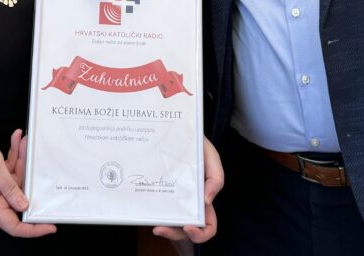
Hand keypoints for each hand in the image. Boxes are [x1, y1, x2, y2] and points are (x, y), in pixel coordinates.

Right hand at [0, 128, 55, 237]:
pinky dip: (12, 158)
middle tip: (32, 157)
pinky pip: (7, 172)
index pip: (14, 226)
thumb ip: (11, 189)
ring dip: (20, 161)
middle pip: (18, 198)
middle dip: (28, 178)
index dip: (32, 229)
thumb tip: (24, 206)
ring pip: (14, 181)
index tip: (50, 226)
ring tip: (23, 142)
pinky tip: (16, 142)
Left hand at [152, 137, 224, 252]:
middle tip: (161, 229)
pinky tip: (147, 212)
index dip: (200, 233)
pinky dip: (150, 214)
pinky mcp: (156, 193)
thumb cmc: (196, 146)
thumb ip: (216, 177)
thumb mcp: (211, 157)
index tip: (188, 226)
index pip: (208, 227)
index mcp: (204, 199)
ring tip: (156, 225)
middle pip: (184, 232)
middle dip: (173, 235)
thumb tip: (207, 201)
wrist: (174, 129)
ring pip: (168, 225)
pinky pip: (154, 210)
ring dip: (162, 228)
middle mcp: (187, 204)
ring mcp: (170, 200)